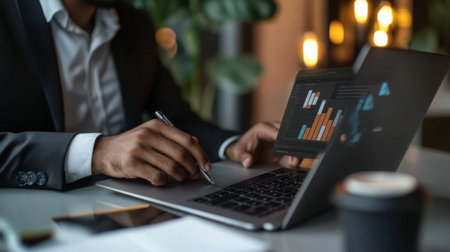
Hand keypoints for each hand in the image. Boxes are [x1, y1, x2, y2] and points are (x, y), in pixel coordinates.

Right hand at [92, 119, 210, 185]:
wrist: (104, 151)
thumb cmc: (132, 145)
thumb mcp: (152, 135)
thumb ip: (172, 138)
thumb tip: (196, 144)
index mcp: (157, 126)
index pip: (187, 140)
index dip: (200, 154)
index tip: (206, 166)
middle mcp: (148, 134)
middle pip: (181, 154)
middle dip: (193, 168)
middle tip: (195, 175)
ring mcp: (139, 149)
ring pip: (171, 166)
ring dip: (181, 176)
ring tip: (183, 179)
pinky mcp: (132, 163)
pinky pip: (157, 176)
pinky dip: (164, 181)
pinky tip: (163, 181)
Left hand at [225, 121, 300, 168]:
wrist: (242, 152)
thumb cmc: (241, 148)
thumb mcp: (238, 152)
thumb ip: (242, 156)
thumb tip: (248, 162)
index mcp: (263, 128)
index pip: (276, 131)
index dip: (282, 139)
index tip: (287, 146)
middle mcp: (273, 132)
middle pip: (287, 136)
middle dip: (292, 146)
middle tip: (293, 158)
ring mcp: (279, 141)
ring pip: (292, 144)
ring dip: (295, 153)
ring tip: (295, 162)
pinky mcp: (282, 150)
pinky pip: (291, 154)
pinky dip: (293, 159)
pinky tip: (293, 165)